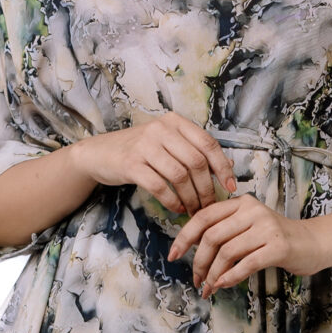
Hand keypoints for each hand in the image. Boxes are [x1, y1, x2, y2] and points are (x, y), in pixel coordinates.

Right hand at [78, 112, 238, 220]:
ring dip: (191, 198)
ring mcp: (145, 145)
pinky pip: (160, 186)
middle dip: (207, 189)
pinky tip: (177, 208)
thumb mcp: (167, 143)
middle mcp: (161, 129)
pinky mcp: (131, 164)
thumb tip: (229, 169)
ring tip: (193, 210)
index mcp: (175, 122)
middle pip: (196, 162)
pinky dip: (172, 201)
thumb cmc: (139, 151)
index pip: (208, 144)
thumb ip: (193, 151)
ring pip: (179, 175)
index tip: (231, 187)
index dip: (223, 167)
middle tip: (209, 207)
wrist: (100, 154)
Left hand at [169, 193, 307, 294]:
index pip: (204, 216)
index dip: (185, 237)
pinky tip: (222, 285)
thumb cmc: (275, 239)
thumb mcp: (248, 226)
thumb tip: (191, 248)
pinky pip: (246, 264)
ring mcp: (266, 228)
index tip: (173, 255)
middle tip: (196, 280)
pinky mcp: (278, 247)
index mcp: (241, 203)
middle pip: (212, 236)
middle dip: (199, 262)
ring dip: (213, 274)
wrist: (312, 243)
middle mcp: (252, 211)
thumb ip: (224, 230)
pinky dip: (230, 277)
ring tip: (209, 288)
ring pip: (227, 252)